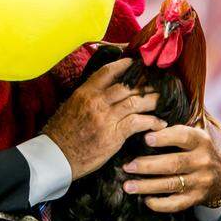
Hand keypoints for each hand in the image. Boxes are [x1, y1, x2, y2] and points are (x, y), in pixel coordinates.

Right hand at [43, 58, 166, 179]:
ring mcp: (105, 118)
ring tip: (163, 101)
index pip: (107, 72)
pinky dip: (152, 122)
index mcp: (84, 93)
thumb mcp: (70, 108)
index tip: (137, 64)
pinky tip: (160, 124)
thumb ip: (88, 98)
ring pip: (136, 102)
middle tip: (159, 83)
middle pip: (127, 85)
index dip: (125, 66)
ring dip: (153, 101)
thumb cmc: (61, 134)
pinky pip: (138, 123)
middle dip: (146, 83)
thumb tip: (102, 92)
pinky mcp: (113, 135)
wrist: (56, 156)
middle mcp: (96, 102)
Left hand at [121, 125, 220, 211]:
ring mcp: (201, 181)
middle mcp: (203, 161)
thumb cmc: (197, 149)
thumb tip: (143, 123)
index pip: (184, 137)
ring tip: (127, 186)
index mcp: (201, 141)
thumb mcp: (194, 134)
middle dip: (148, 165)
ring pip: (171, 184)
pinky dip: (160, 204)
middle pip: (174, 163)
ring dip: (147, 186)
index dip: (165, 138)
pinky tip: (146, 201)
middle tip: (127, 166)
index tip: (146, 138)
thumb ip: (173, 129)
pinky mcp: (197, 198)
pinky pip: (177, 204)